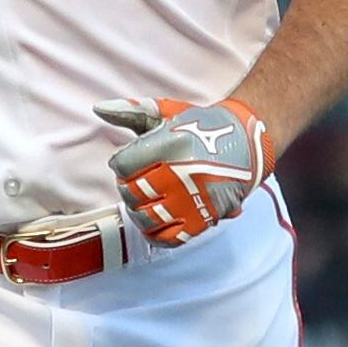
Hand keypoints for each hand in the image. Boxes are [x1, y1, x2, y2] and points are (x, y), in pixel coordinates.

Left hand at [96, 95, 273, 246]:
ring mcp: (192, 199)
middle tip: (138, 180)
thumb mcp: (169, 112)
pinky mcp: (202, 219)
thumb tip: (100, 108)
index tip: (129, 161)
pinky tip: (155, 221)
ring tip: (146, 200)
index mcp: (171, 144)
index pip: (123, 165)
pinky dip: (155, 234)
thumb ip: (133, 111)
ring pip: (145, 217)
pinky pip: (168, 238)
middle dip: (128, 187)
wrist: (248, 143)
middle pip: (131, 192)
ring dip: (138, 210)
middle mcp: (181, 173)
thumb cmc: (202, 127)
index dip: (121, 163)